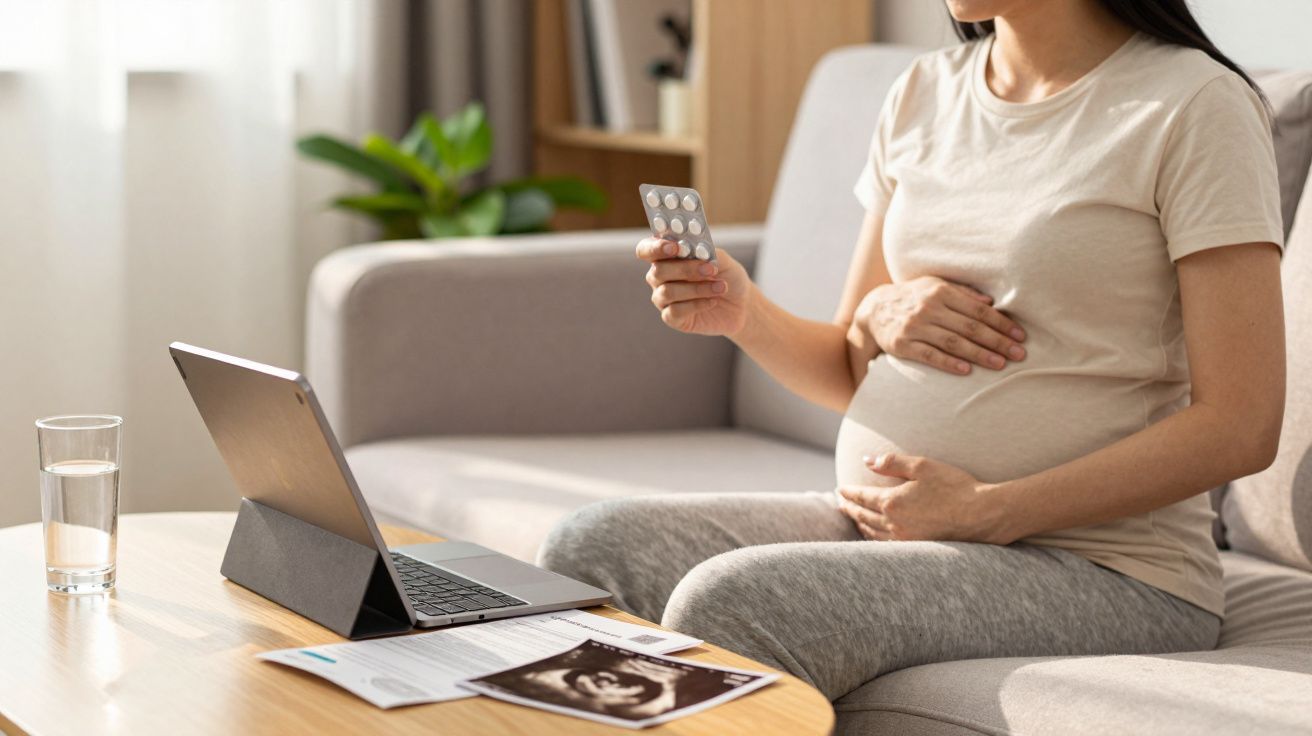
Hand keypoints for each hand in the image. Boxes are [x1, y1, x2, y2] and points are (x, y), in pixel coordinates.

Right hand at [636, 237, 752, 335]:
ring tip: (721, 287)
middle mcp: (659, 277)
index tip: (675, 247)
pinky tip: (712, 301)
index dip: (656, 247)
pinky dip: (696, 304)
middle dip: (685, 269)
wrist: (741, 305)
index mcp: (666, 257)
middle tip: (711, 270)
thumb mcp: (722, 260)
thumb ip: (707, 251)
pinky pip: (675, 311)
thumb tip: (696, 249)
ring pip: (667, 292)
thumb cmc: (727, 277)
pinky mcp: (672, 318)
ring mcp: (663, 299)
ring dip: (696, 289)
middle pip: (657, 271)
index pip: (646, 249)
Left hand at [836, 452, 1008, 543]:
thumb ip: (892, 462)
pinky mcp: (917, 548)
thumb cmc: (954, 486)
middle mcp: (894, 524)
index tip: (840, 489)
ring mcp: (905, 539)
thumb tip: (867, 460)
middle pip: (863, 516)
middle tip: (841, 504)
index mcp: (892, 502)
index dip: (849, 493)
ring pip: (873, 533)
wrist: (982, 514)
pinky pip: (886, 544)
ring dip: (860, 524)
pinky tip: (875, 535)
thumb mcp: (922, 466)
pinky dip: (874, 538)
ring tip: (854, 518)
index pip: (862, 497)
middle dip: (850, 508)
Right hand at [854, 276, 1026, 374]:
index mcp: (941, 292)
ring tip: (1000, 364)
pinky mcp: (902, 344)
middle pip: (970, 327)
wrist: (874, 309)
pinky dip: (948, 363)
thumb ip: (963, 293)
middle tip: (1019, 354)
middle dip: (997, 341)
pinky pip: (929, 355)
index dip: (1001, 323)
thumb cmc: (913, 297)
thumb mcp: (935, 285)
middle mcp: (929, 308)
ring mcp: (915, 327)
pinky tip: (966, 370)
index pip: (979, 309)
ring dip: (979, 354)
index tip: (1020, 336)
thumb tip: (991, 301)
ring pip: (953, 342)